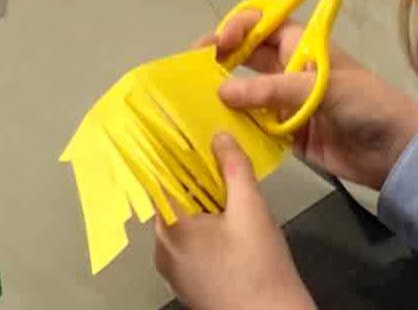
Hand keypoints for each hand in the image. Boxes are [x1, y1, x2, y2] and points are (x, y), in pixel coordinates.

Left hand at [151, 135, 315, 309]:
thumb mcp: (251, 210)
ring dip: (203, 207)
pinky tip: (232, 232)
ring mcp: (174, 270)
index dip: (169, 152)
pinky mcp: (188, 283)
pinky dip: (206, 231)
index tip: (180, 133)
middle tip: (221, 168)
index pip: (157, 177)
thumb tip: (219, 138)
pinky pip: (189, 245)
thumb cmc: (260, 273)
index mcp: (170, 229)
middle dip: (196, 181)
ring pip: (182, 223)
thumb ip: (234, 168)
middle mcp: (163, 250)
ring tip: (233, 203)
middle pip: (172, 200)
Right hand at [204, 9, 417, 190]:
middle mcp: (288, 68)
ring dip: (224, 95)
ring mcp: (286, 101)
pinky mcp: (287, 133)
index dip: (234, 28)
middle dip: (219, 60)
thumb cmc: (365, 103)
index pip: (259, 23)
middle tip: (190, 72)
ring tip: (195, 102)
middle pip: (245, 56)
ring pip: (245, 92)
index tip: (214, 46)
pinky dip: (237, 126)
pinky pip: (255, 125)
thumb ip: (271, 90)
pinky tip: (217, 131)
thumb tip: (222, 92)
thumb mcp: (320, 87)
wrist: (395, 151)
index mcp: (299, 44)